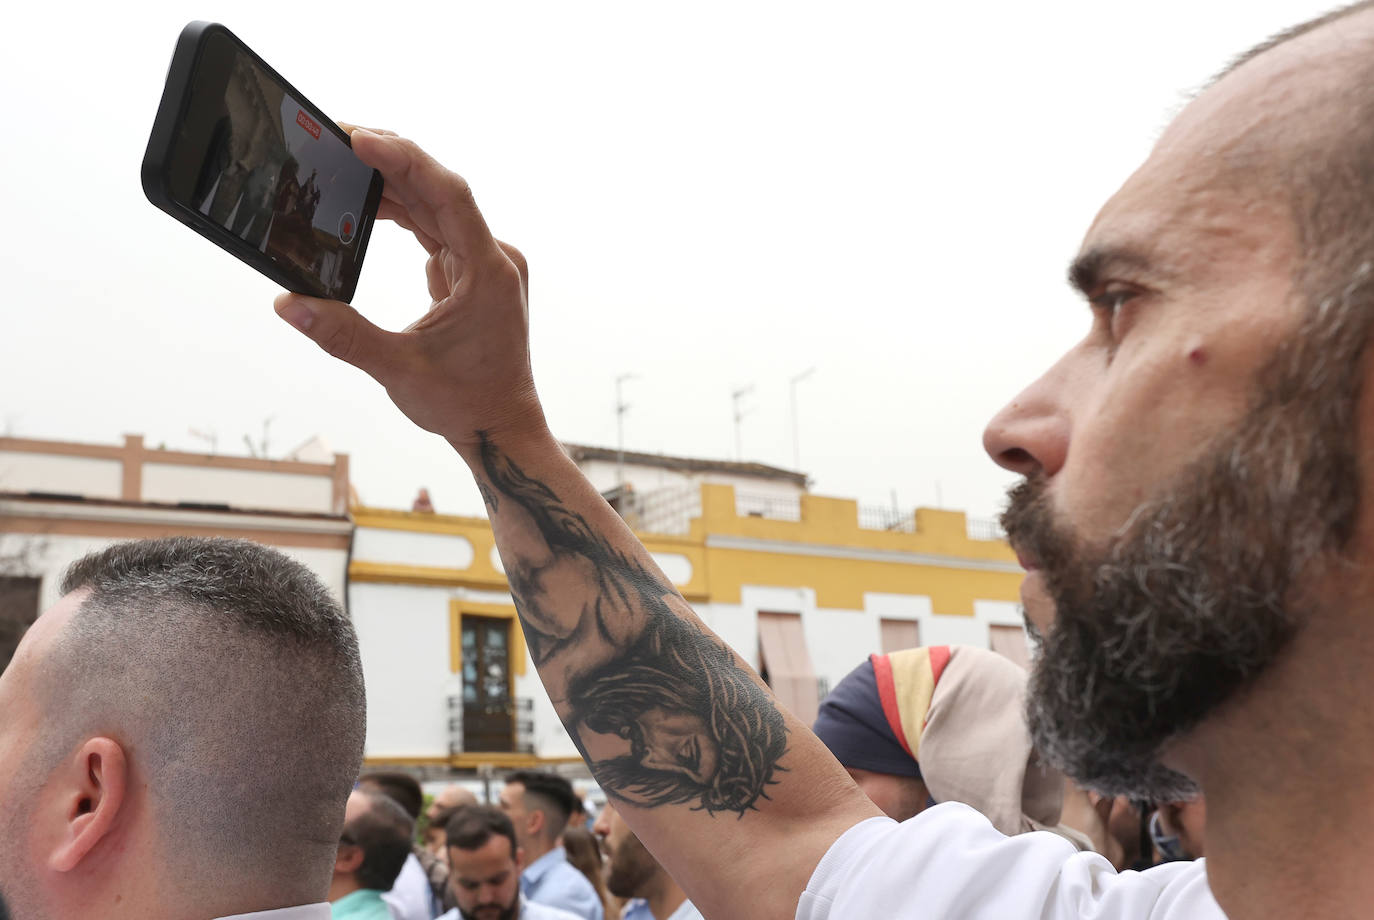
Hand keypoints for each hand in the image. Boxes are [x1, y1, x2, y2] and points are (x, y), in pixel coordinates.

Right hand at [274, 127, 544, 448]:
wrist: (502, 429)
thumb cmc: (467, 404)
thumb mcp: (398, 370)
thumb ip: (343, 335)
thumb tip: (290, 305)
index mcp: (488, 272)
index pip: (448, 194)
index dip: (404, 159)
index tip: (361, 139)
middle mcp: (493, 259)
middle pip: (439, 191)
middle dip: (389, 162)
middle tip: (336, 139)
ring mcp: (485, 266)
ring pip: (436, 207)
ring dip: (392, 186)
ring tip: (343, 165)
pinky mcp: (473, 275)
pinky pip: (436, 230)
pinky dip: (403, 215)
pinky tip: (368, 204)